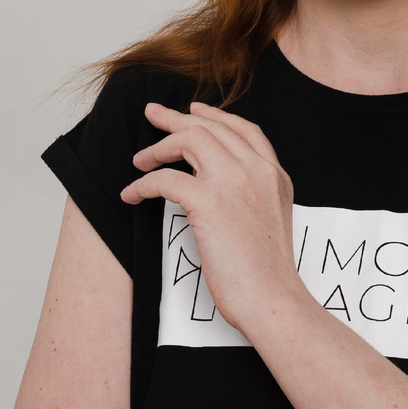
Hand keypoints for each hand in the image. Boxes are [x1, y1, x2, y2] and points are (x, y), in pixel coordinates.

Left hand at [120, 102, 297, 334]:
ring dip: (159, 146)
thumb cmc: (268, 273)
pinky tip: (133, 194)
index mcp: (274, 174)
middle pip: (211, 127)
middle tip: (153, 114)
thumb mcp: (273, 220)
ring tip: (140, 159)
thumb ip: (255, 195)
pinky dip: (143, 184)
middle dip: (176, 118)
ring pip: (189, 139)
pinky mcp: (209, 202)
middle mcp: (256, 170)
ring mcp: (234, 182)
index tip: (193, 110)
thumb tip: (221, 189)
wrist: (273, 299)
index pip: (244, 129)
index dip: (215, 115)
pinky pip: (165, 179)